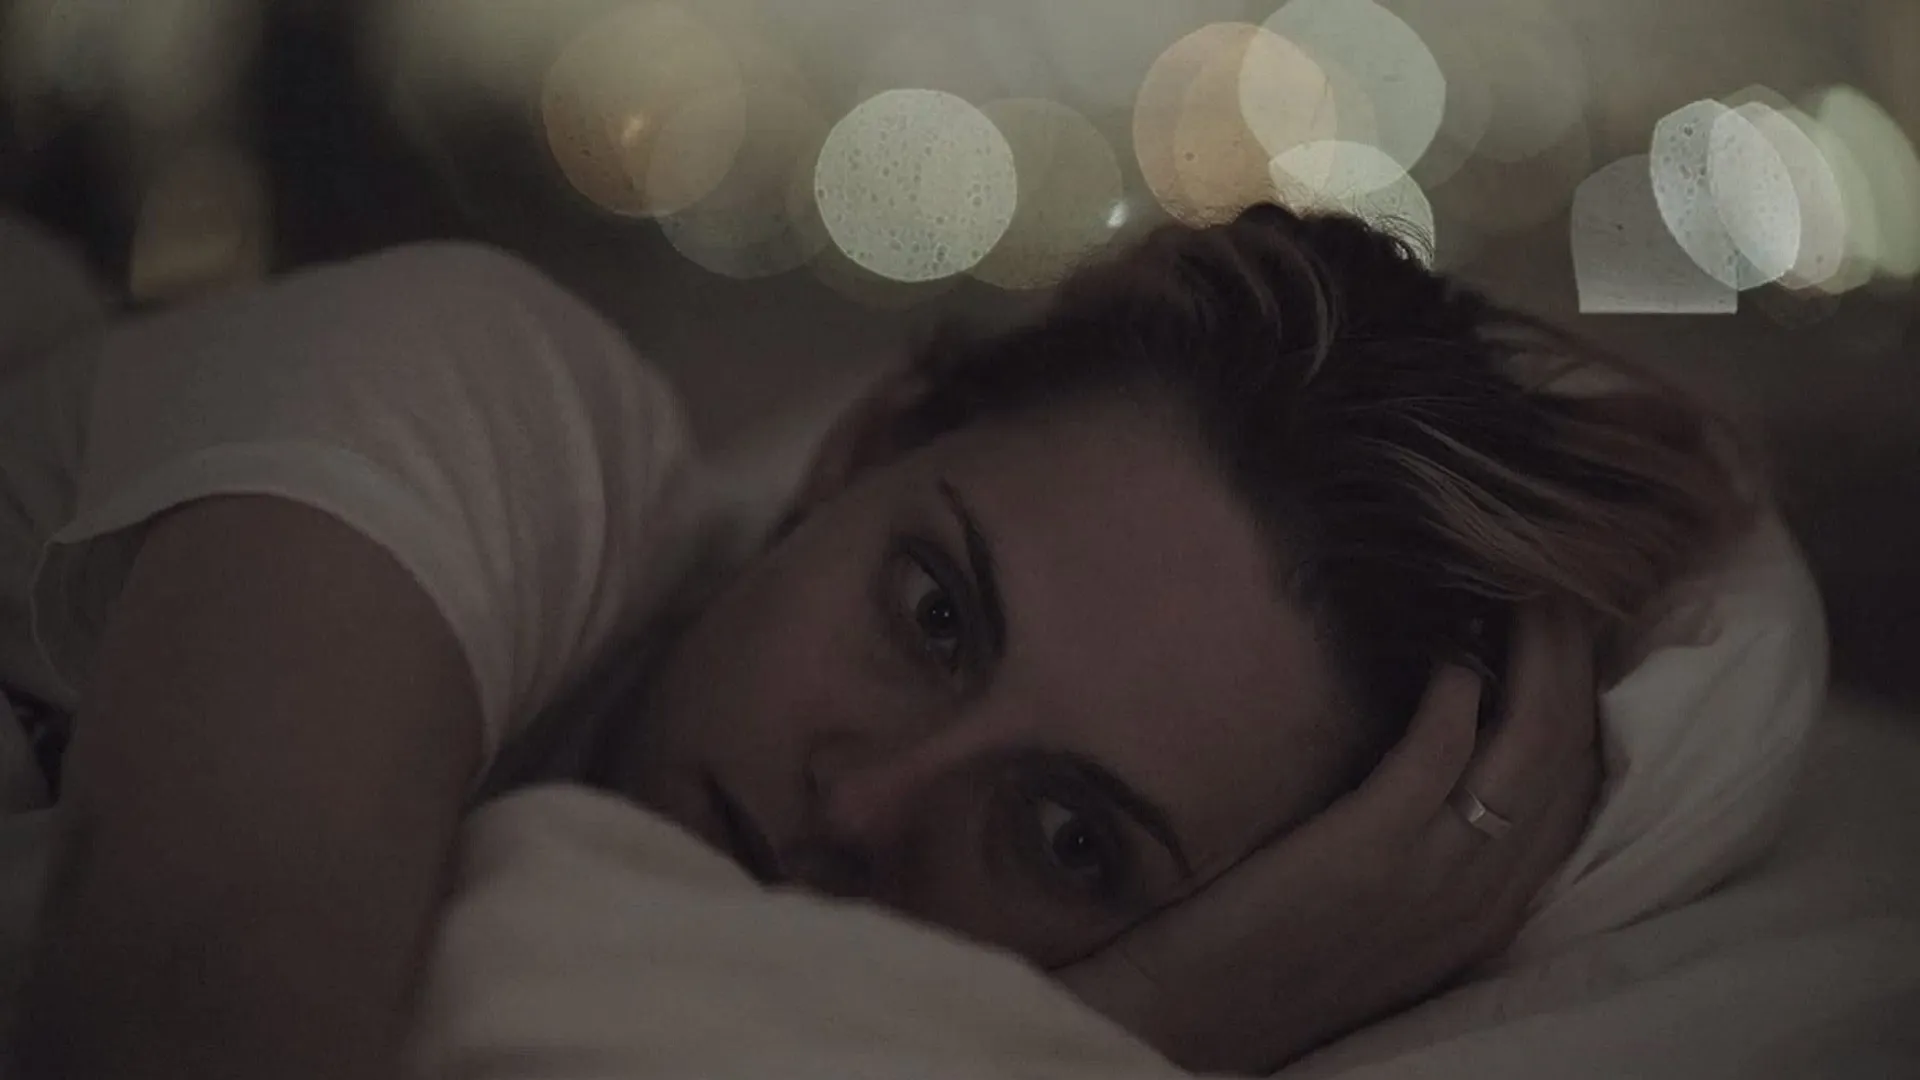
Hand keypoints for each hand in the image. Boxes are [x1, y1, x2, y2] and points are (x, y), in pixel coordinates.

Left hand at [1060, 604, 1601, 1075]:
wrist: (1187, 1027)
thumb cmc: (1267, 956)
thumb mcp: (1373, 910)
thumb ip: (1417, 844)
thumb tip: (1435, 742)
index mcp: (1488, 908)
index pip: (1577, 789)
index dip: (1585, 698)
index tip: (1567, 631)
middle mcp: (1481, 896)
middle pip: (1569, 754)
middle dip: (1575, 659)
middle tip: (1556, 585)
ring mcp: (1430, 878)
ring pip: (1530, 747)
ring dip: (1536, 656)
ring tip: (1521, 590)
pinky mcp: (1365, 856)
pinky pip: (1439, 755)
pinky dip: (1454, 694)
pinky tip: (1445, 656)